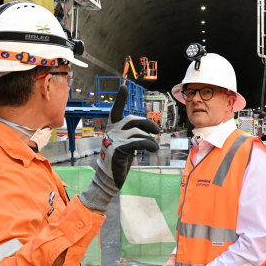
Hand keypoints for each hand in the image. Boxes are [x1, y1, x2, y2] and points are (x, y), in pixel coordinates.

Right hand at [80, 85, 159, 210]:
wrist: (109, 179)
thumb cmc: (119, 162)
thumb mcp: (126, 146)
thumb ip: (133, 136)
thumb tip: (150, 132)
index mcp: (112, 129)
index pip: (115, 111)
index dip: (119, 99)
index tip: (123, 86)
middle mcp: (111, 132)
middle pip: (133, 121)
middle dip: (148, 124)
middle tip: (157, 132)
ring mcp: (114, 140)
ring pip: (137, 133)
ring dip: (149, 139)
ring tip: (154, 147)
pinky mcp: (118, 150)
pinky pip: (137, 143)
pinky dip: (148, 144)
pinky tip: (153, 149)